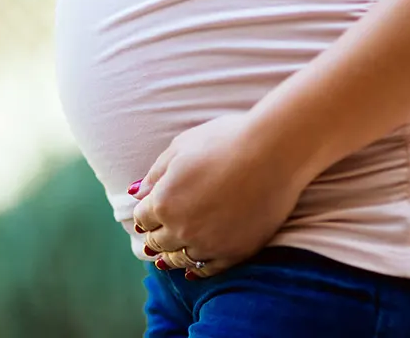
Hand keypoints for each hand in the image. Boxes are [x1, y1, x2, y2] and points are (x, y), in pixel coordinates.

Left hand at [129, 112, 307, 279]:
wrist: (273, 151)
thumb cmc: (226, 140)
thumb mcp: (182, 146)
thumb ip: (156, 172)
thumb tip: (137, 192)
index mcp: (163, 202)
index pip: (143, 217)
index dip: (145, 212)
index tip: (149, 211)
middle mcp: (181, 229)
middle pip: (157, 243)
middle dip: (155, 236)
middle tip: (155, 235)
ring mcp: (209, 244)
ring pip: (180, 260)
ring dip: (172, 256)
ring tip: (169, 255)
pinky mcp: (235, 252)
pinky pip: (209, 269)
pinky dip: (198, 269)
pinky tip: (194, 268)